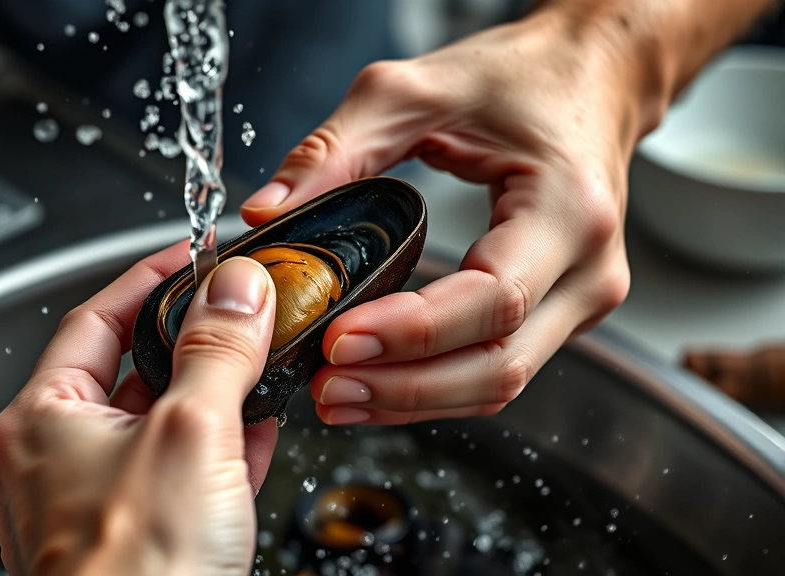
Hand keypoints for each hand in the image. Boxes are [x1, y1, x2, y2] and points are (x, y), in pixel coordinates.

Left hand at [0, 248, 278, 575]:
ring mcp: (101, 498)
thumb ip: (216, 351)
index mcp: (44, 419)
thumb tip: (237, 288)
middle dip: (196, 336)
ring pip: (166, 420)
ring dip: (218, 389)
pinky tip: (262, 428)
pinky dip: (225, 444)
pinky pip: (184, 469)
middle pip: (135, 367)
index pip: (98, 317)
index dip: (151, 277)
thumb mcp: (187, 434)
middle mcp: (62, 456)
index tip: (197, 254)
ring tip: (264, 359)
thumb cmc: (133, 572)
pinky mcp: (142, 532)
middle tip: (243, 307)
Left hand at [241, 12, 638, 424]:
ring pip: (499, 382)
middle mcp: (588, 268)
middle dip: (404, 386)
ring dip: (414, 399)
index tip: (339, 338)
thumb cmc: (521, 78)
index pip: (493, 299)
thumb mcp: (416, 90)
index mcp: (569, 208)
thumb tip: (267, 213)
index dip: (411, 331)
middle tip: (325, 385)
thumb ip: (333, 149)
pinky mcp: (561, 312)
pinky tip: (378, 383)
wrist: (593, 76)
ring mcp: (581, 298)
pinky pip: (497, 368)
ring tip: (337, 394)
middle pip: (498, 363)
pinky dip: (436, 387)